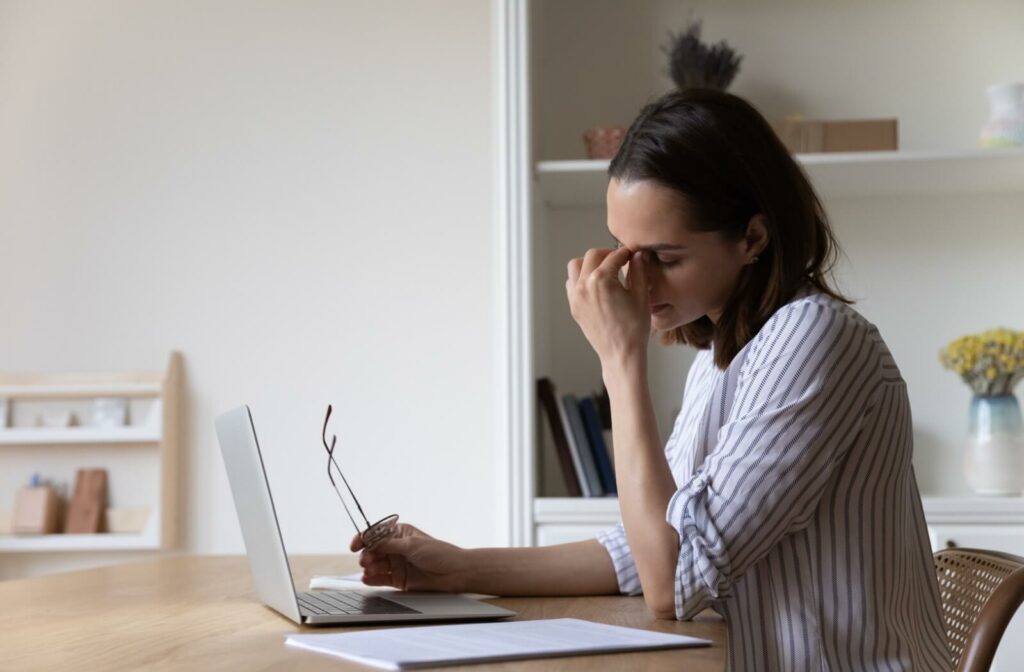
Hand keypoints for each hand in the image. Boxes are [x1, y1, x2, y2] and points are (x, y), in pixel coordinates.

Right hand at [350, 523, 466, 592]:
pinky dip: (372, 579)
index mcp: (400, 533)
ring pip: (375, 565)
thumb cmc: (438, 553)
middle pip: (373, 550)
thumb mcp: (412, 545)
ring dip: (369, 567)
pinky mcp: (399, 579)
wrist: (454, 573)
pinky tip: (367, 579)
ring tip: (369, 571)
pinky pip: (381, 578)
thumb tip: (372, 543)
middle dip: (367, 555)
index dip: (363, 538)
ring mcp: (397, 564)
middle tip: (367, 561)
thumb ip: (389, 544)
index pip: (376, 534)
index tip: (354, 545)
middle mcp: (396, 548)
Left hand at [566, 246, 650, 366]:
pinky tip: (597, 284)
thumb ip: (639, 270)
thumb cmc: (634, 328)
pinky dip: (581, 277)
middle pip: (593, 255)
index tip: (633, 253)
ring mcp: (576, 296)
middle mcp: (584, 285)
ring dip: (590, 262)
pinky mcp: (574, 306)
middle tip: (621, 259)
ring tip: (606, 269)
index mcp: (601, 280)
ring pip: (576, 265)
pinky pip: (571, 283)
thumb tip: (639, 254)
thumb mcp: (641, 296)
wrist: (621, 353)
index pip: (614, 256)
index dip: (626, 252)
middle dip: (608, 254)